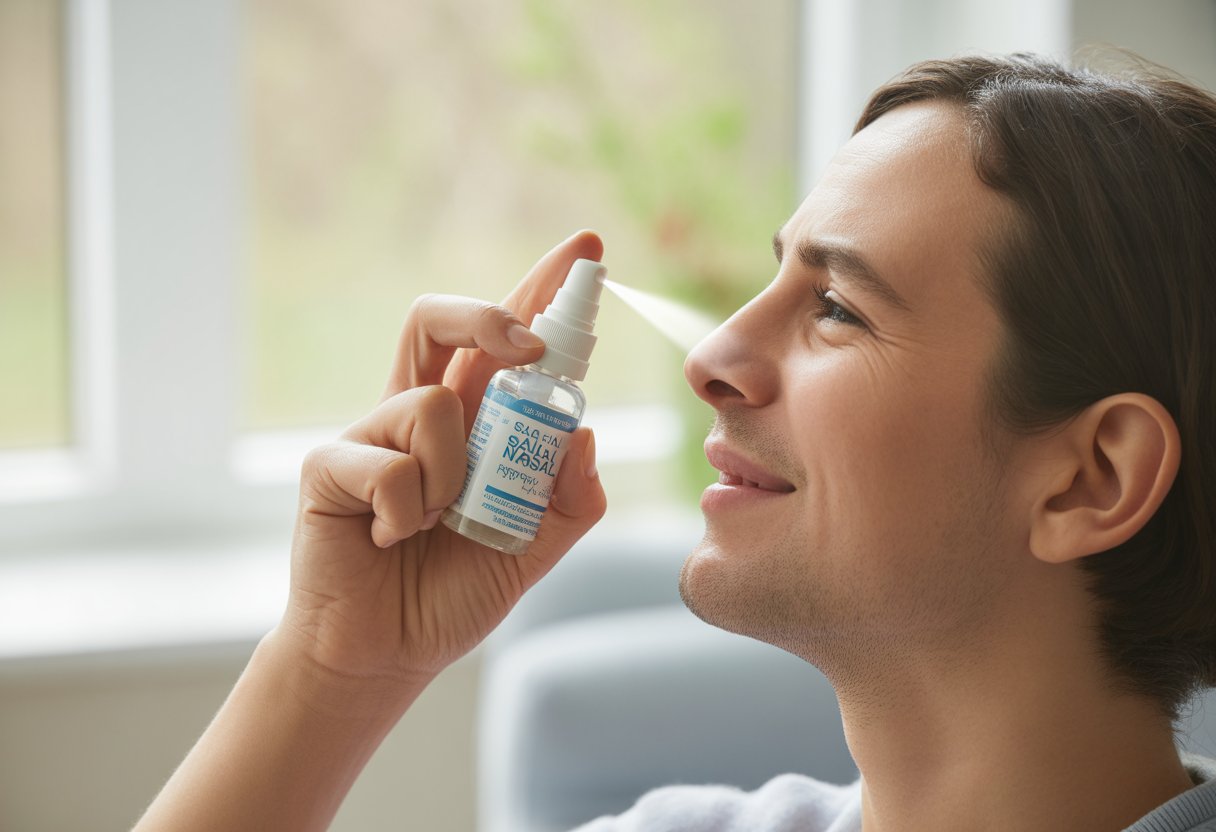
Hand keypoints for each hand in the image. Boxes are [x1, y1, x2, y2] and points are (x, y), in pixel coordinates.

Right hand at [276, 231, 607, 698]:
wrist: (385, 655)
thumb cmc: (453, 591)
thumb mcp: (535, 547)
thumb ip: (571, 499)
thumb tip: (585, 434)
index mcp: (472, 424)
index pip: (505, 341)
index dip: (540, 290)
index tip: (586, 251)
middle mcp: (420, 415)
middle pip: (442, 320)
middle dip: (492, 310)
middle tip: (532, 340)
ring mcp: (372, 434)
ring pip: (431, 398)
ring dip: (455, 468)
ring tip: (440, 521)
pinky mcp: (329, 464)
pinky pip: (390, 463)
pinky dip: (409, 510)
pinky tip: (391, 540)